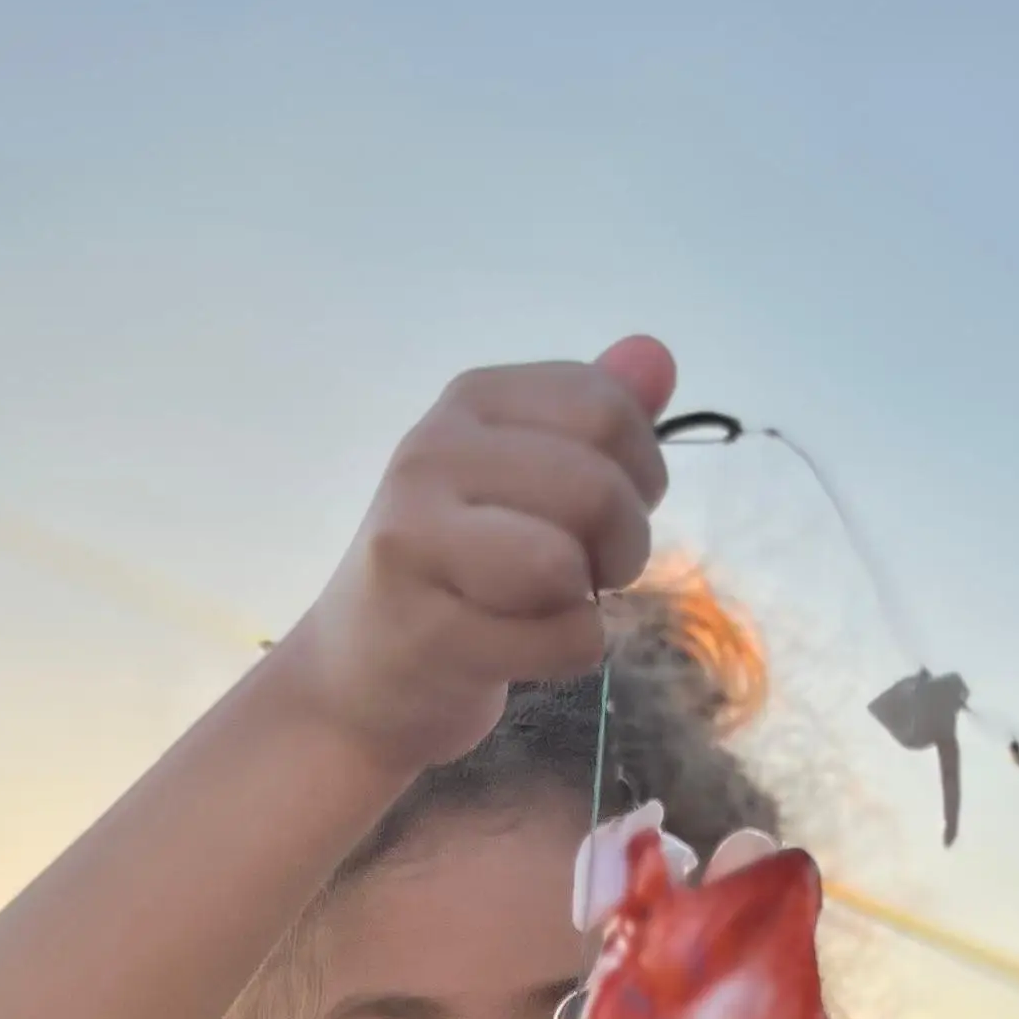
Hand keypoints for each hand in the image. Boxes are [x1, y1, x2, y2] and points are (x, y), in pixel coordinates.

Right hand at [280, 339, 675, 775]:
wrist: (362, 663)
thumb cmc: (463, 561)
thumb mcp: (525, 471)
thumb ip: (595, 414)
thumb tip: (656, 354)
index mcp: (473, 400)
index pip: (606, 408)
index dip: (640, 470)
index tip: (606, 509)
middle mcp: (433, 454)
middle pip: (595, 487)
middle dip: (624, 543)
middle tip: (592, 571)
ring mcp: (417, 541)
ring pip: (564, 563)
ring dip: (591, 601)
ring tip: (554, 604)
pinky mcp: (425, 631)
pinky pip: (557, 640)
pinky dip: (569, 653)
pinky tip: (528, 647)